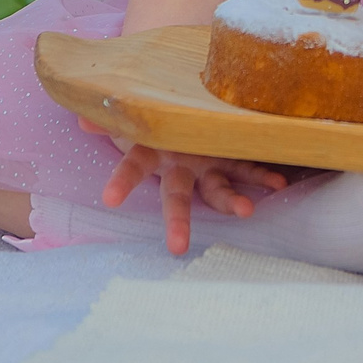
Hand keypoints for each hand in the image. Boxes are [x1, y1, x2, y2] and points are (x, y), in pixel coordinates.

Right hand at [85, 116, 286, 254]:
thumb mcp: (132, 117)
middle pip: (176, 197)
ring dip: (231, 201)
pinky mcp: (231, 158)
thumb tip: (82, 115)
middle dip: (177, 221)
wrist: (182, 115)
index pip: (133, 167)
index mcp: (154, 152)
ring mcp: (207, 167)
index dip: (122, 182)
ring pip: (217, 190)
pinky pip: (247, 169)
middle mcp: (180, 167)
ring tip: (246, 211)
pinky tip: (280, 182)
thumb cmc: (155, 119)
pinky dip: (263, 175)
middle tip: (177, 248)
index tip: (110, 199)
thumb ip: (111, 117)